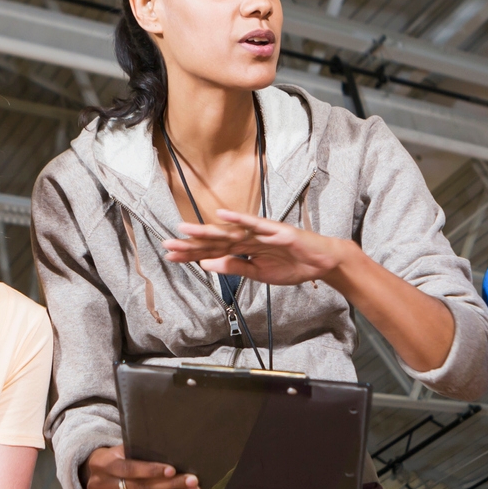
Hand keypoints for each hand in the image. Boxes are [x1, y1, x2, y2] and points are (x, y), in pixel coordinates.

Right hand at [84, 445, 197, 488]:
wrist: (97, 478)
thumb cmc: (117, 460)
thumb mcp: (122, 450)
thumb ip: (138, 452)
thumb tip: (173, 454)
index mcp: (101, 464)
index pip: (129, 469)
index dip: (151, 470)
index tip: (172, 470)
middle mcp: (99, 486)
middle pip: (140, 487)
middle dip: (170, 484)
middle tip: (192, 481)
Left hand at [162, 210, 350, 288]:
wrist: (320, 263)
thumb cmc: (291, 265)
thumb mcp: (258, 274)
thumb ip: (234, 268)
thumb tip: (206, 265)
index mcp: (244, 249)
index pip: (212, 252)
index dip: (191, 255)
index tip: (171, 256)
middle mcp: (248, 238)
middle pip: (215, 241)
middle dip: (192, 245)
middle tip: (167, 245)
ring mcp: (261, 233)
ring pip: (230, 232)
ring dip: (208, 231)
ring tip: (185, 230)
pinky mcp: (275, 230)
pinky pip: (255, 224)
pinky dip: (240, 219)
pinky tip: (222, 214)